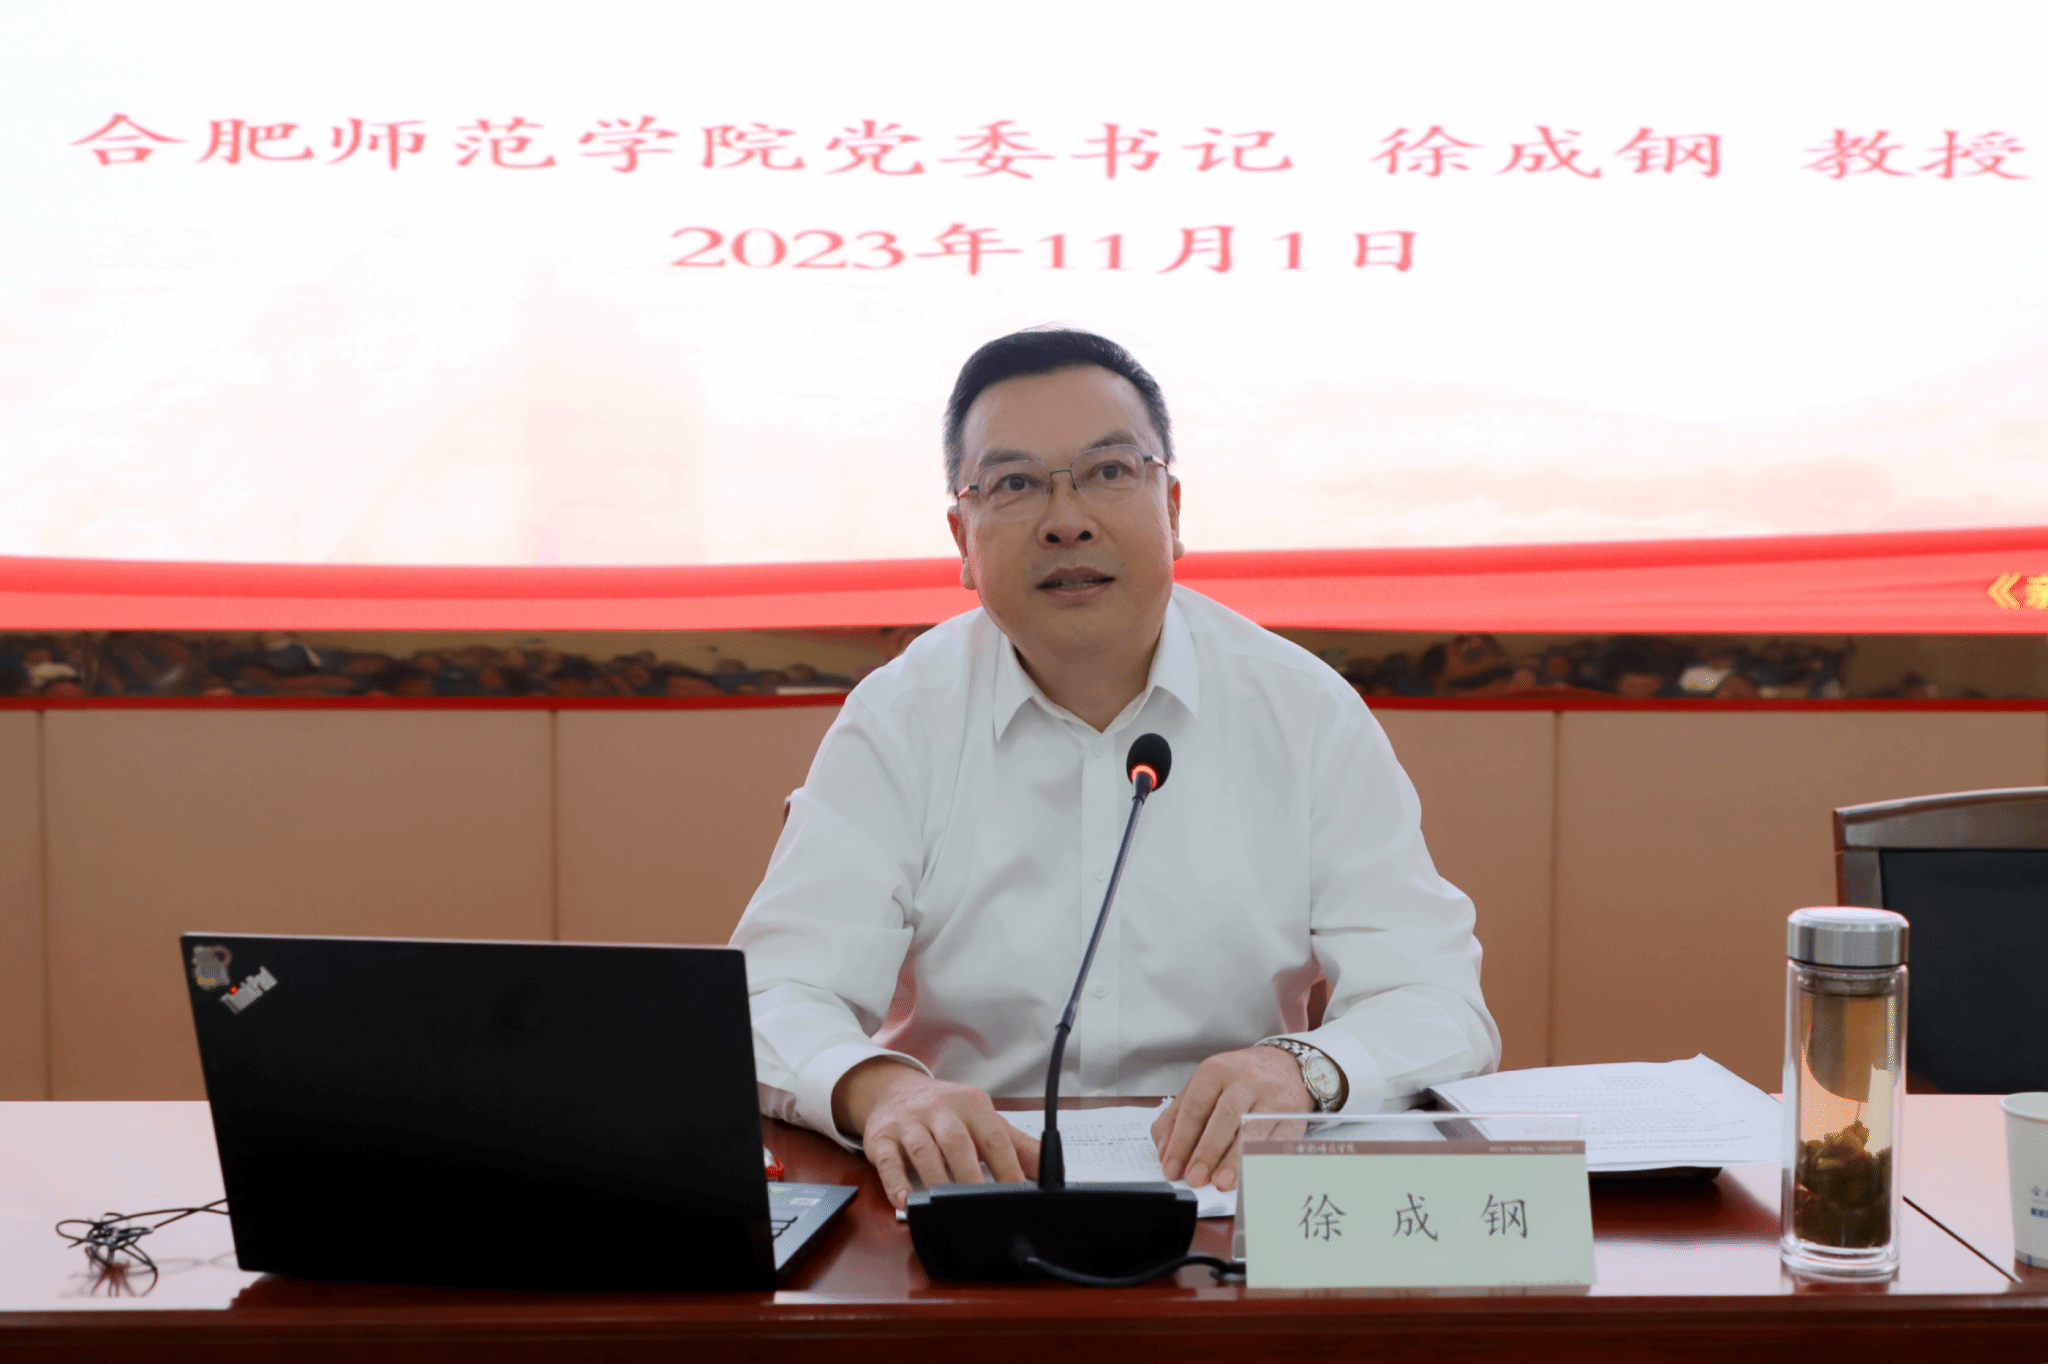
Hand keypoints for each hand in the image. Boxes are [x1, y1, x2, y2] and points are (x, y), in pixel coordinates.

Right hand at [832, 1058, 1039, 1210]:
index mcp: (971, 1104)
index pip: (994, 1137)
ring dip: (935, 1180)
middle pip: (957, 1142)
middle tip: (982, 1207)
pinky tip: (905, 1202)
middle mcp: (939, 1109)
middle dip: (970, 1176)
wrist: (892, 1089)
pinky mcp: (880, 1137)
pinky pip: (887, 1160)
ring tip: (946, 1207)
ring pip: (923, 1150)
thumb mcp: (982, 1119)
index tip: (1019, 1195)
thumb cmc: (944, 1111)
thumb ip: (1017, 1145)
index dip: (1008, 1168)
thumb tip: (1051, 1171)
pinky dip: (895, 1183)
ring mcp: (908, 1122)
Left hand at [1151, 1046, 1310, 1192]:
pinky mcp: (1293, 1115)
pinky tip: (1249, 1176)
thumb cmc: (1238, 1081)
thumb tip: (1166, 1150)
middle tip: (1195, 1177)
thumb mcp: (1203, 1086)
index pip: (1194, 1108)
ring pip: (1252, 1130)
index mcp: (1215, 1071)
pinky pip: (1277, 1141)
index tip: (1172, 1168)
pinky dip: (1261, 1161)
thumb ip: (1177, 1115)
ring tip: (1221, 1182)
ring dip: (1235, 1159)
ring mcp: (1271, 1097)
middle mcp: (1245, 1080)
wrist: (1286, 1065)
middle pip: (1224, 1117)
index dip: (1181, 1141)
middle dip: (1207, 1151)